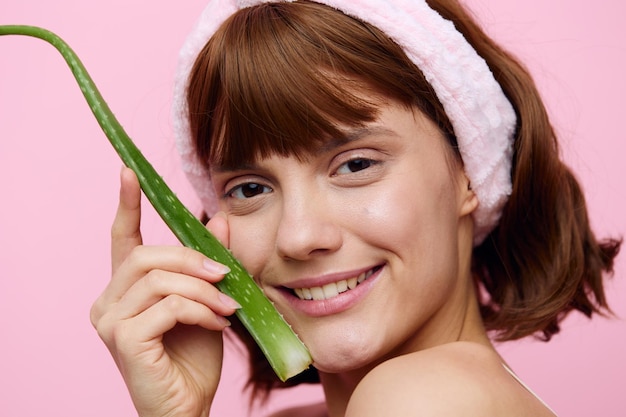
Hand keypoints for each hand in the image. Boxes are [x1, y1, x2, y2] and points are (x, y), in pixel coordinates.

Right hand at [90, 167, 238, 416]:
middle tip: (224, 275)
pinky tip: (218, 324)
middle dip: (190, 259)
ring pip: (160, 280)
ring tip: (228, 307)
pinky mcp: (123, 340)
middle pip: (145, 256)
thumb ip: (209, 263)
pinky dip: (200, 310)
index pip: (121, 239)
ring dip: (203, 290)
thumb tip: (219, 219)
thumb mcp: (208, 301)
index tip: (129, 171)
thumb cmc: (194, 359)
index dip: (126, 204)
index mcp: (125, 291)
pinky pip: (168, 306)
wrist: (188, 408)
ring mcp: (110, 322)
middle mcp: (108, 302)